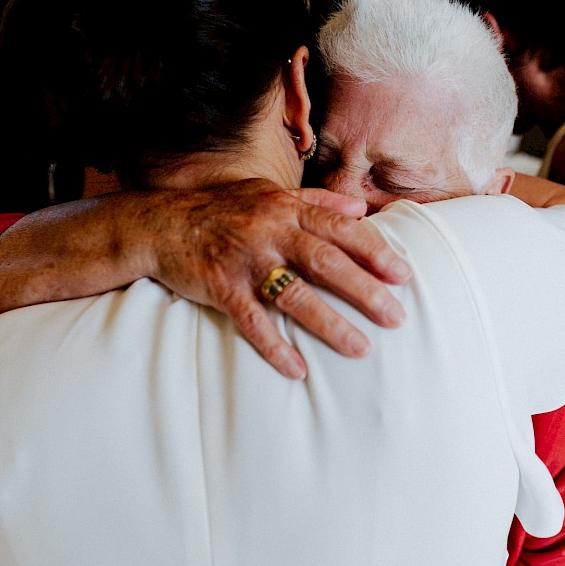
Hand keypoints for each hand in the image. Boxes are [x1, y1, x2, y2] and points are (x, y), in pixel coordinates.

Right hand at [145, 179, 411, 378]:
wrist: (162, 224)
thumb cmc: (224, 210)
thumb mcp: (270, 194)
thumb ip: (316, 200)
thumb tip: (361, 208)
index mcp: (286, 210)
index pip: (340, 229)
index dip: (373, 251)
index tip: (402, 274)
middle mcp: (270, 232)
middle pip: (326, 262)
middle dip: (365, 290)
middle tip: (396, 317)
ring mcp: (245, 261)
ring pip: (294, 295)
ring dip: (330, 324)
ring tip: (361, 349)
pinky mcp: (221, 287)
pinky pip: (252, 321)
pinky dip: (274, 346)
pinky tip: (297, 370)